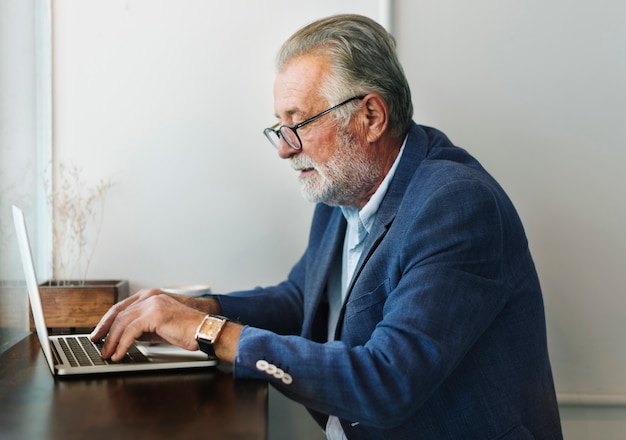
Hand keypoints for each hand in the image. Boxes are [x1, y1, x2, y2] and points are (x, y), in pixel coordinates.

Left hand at [90, 289, 206, 361]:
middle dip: (105, 331)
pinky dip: (122, 345)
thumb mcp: (159, 326)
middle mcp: (149, 296)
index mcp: (150, 296)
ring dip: (112, 341)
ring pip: (122, 323)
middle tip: (97, 345)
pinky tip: (119, 354)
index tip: (99, 334)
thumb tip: (125, 337)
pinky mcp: (154, 315)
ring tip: (108, 354)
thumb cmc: (187, 329)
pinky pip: (130, 332)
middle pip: (118, 314)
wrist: (204, 330)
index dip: (107, 321)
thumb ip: (143, 326)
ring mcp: (152, 304)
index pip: (120, 307)